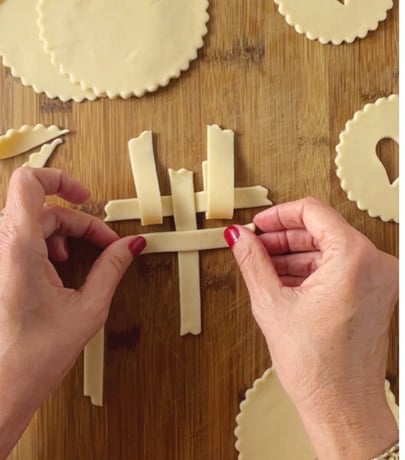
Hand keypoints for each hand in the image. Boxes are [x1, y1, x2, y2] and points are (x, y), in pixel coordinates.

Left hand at [0, 168, 140, 452]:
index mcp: (17, 246)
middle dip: (77, 222)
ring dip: (61, 236)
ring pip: (30, 225)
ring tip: (77, 264)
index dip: (61, 179)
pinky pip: (18, 243)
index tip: (87, 198)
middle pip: (39, 208)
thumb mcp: (88, 307)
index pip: (29, 182)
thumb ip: (111, 268)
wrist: (3, 385)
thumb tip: (133, 245)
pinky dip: (43, 248)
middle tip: (105, 247)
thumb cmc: (36, 353)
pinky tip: (58, 273)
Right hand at [227, 197, 398, 459]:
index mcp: (355, 256)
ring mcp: (382, 278)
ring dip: (298, 255)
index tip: (257, 225)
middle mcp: (376, 263)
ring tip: (264, 268)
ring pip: (333, 249)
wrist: (342, 403)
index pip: (313, 211)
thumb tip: (239, 236)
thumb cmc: (317, 365)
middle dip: (286, 238)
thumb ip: (253, 261)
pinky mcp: (380, 294)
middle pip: (324, 230)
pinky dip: (316, 271)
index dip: (279, 215)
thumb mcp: (272, 304)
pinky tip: (287, 283)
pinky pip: (345, 269)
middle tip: (255, 246)